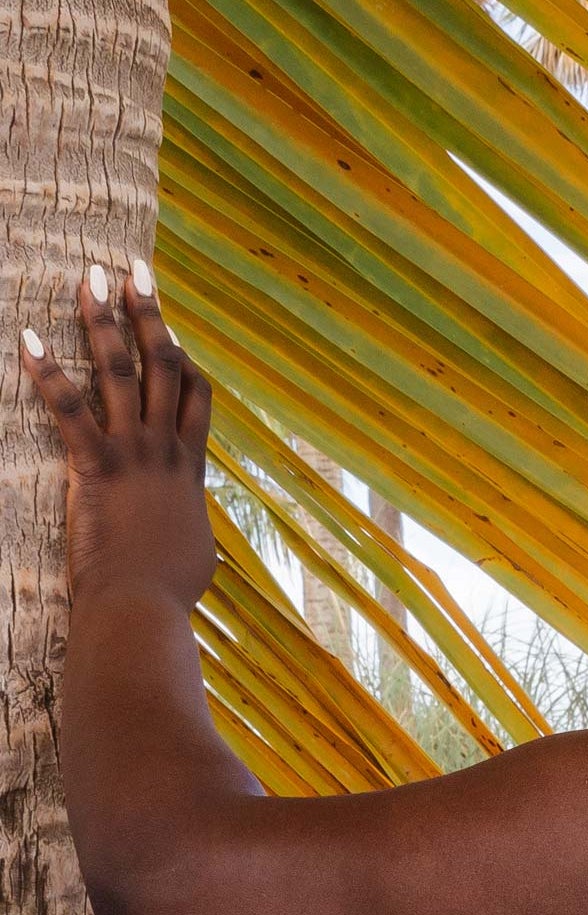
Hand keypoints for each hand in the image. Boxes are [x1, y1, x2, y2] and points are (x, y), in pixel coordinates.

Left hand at [20, 260, 215, 607]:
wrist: (144, 607)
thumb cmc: (168, 593)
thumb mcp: (193, 554)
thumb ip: (188, 526)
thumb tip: (188, 534)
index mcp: (188, 470)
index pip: (197, 397)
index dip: (185, 357)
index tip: (170, 330)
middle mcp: (165, 452)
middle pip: (164, 365)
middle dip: (148, 312)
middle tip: (133, 269)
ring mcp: (133, 457)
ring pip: (122, 372)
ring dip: (103, 320)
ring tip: (88, 278)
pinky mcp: (96, 469)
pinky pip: (70, 409)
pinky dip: (47, 372)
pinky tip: (26, 340)